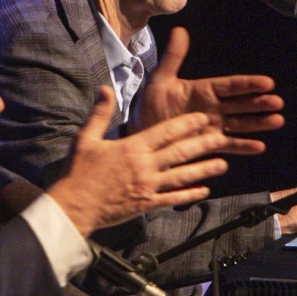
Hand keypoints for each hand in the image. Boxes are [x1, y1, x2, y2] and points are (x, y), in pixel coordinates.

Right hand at [48, 87, 237, 237]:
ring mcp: (148, 187)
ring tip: (223, 164)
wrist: (73, 207)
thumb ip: (100, 113)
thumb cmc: (78, 172)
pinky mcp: (146, 205)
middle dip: (204, 144)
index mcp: (132, 147)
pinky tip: (204, 190)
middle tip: (222, 137)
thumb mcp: (85, 138)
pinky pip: (173, 198)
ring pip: (182, 176)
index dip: (187, 124)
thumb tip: (105, 88)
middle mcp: (144, 166)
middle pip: (180, 152)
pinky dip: (190, 194)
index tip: (203, 118)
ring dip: (204, 170)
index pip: (166, 132)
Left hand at [128, 27, 284, 153]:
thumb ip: (173, 58)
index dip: (248, 84)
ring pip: (240, 124)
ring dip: (258, 123)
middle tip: (277, 103)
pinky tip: (260, 146)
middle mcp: (212, 108)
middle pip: (240, 105)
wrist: (141, 133)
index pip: (230, 85)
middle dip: (259, 103)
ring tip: (277, 121)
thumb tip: (180, 29)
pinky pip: (229, 144)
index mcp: (203, 91)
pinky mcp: (208, 144)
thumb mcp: (160, 80)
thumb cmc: (149, 106)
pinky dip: (243, 146)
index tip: (268, 83)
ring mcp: (213, 127)